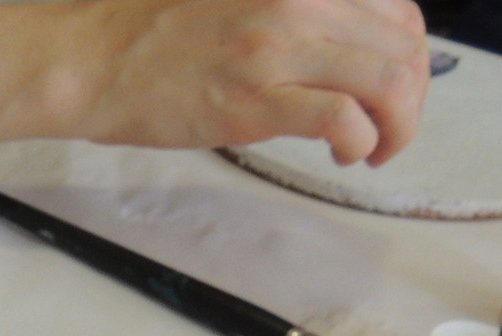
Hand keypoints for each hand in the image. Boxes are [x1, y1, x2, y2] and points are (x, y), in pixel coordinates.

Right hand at [53, 0, 430, 164]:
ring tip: (373, 149)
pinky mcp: (257, 98)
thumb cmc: (148, 35)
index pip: (397, 10)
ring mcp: (280, 49)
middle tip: (388, 130)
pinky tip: (345, 154)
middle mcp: (300, 2)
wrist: (90, 58)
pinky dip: (360, 141)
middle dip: (411, 100)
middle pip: (403, 49)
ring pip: (388, 83)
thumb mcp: (239, 0)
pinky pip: (342, 119)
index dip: (409, 56)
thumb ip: (293, 13)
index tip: (391, 89)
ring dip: (397, 127)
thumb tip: (338, 49)